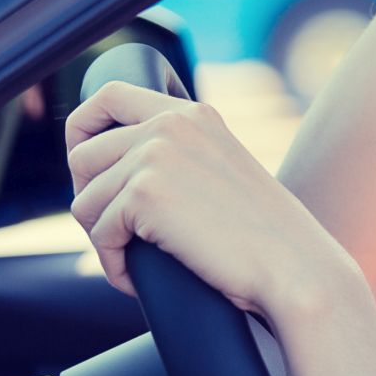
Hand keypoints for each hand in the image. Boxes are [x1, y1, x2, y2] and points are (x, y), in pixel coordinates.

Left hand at [65, 83, 356, 322]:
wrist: (294, 268)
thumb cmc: (266, 237)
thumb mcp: (222, 173)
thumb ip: (180, 158)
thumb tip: (120, 177)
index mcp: (192, 114)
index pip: (110, 95)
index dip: (82, 128)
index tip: (86, 168)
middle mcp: (170, 124)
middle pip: (83, 154)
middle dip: (90, 199)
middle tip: (115, 234)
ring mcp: (155, 155)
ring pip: (86, 199)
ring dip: (102, 238)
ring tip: (130, 262)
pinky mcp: (144, 195)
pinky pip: (100, 234)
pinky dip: (111, 265)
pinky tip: (134, 280)